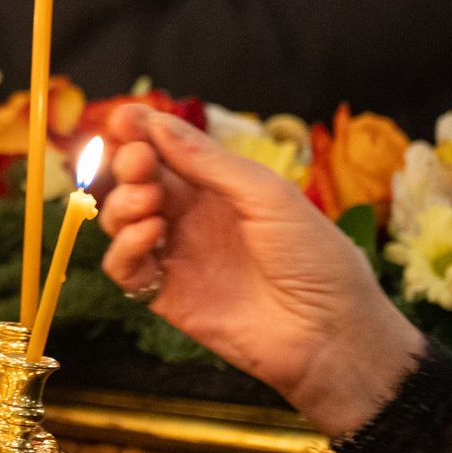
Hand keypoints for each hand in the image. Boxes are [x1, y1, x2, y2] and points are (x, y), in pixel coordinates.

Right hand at [99, 104, 420, 438]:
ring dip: (122, 203)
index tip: (122, 118)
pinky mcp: (166, 295)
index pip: (169, 150)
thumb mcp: (268, 196)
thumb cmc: (315, 259)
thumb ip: (209, 162)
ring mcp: (178, 255)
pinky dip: (123, 247)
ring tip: (148, 203)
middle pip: (138, 179)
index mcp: (222, 187)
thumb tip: (156, 122)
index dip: (141, 131)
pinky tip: (148, 236)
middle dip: (129, 164)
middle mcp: (194, 217)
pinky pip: (123, 267)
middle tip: (139, 163)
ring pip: (122, 218)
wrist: (330, 334)